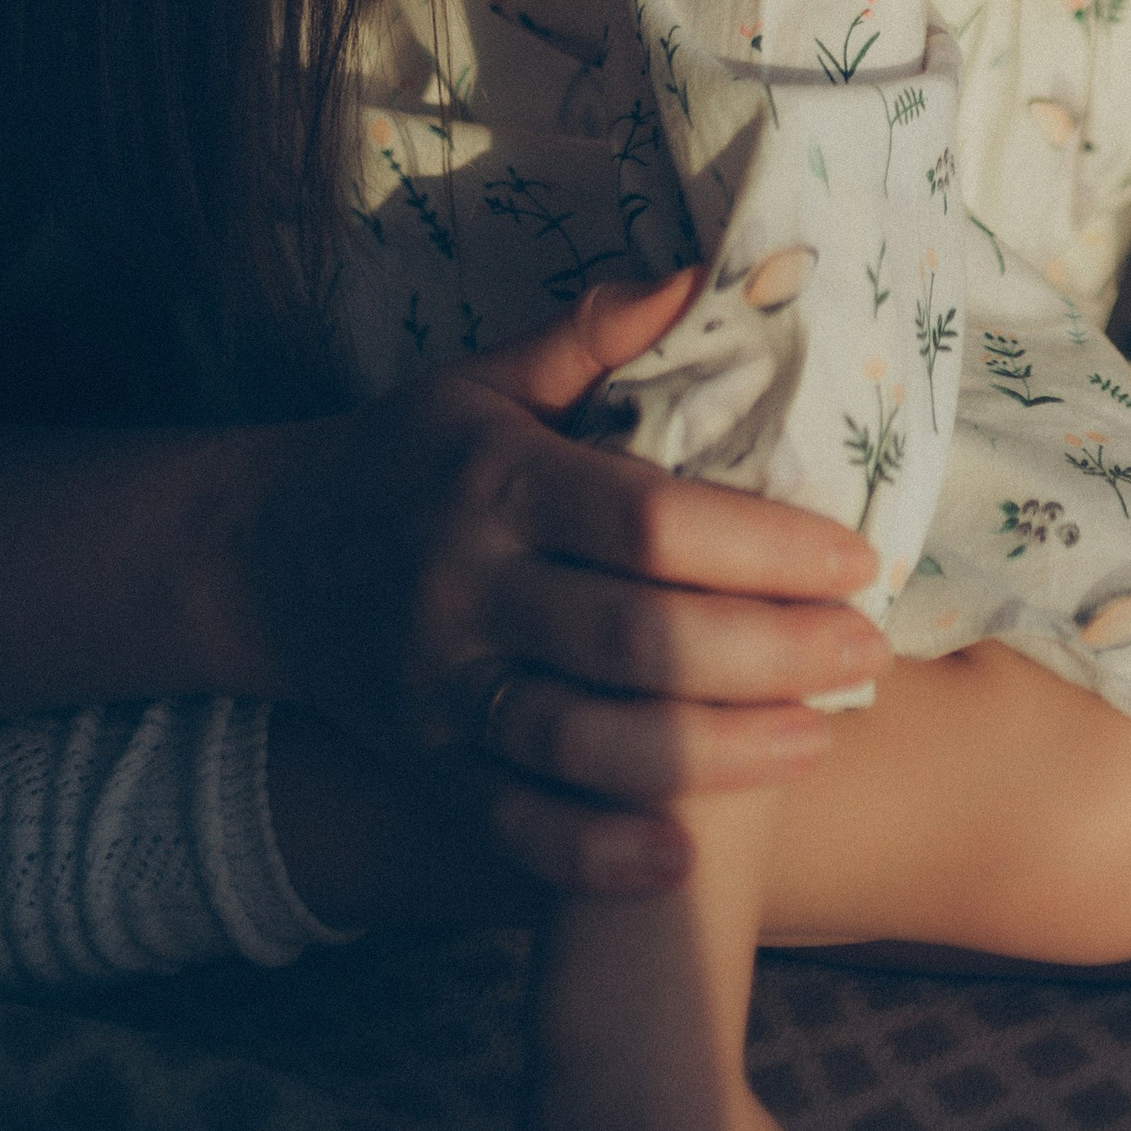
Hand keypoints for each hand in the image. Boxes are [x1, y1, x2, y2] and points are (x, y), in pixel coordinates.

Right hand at [239, 273, 887, 895]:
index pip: (651, 522)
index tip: (858, 558)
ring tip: (817, 738)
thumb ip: (593, 336)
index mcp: (500, 484)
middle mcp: (469, 591)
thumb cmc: (410, 456)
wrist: (263, 557)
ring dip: (712, 756)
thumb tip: (703, 274)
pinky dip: (592, 853)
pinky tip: (682, 856)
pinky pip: (511, 824)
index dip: (763, 545)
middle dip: (768, 655)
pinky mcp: (424, 766)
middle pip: (638, 641)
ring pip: (588, 744)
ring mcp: (442, 691)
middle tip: (867, 651)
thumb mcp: (486, 378)